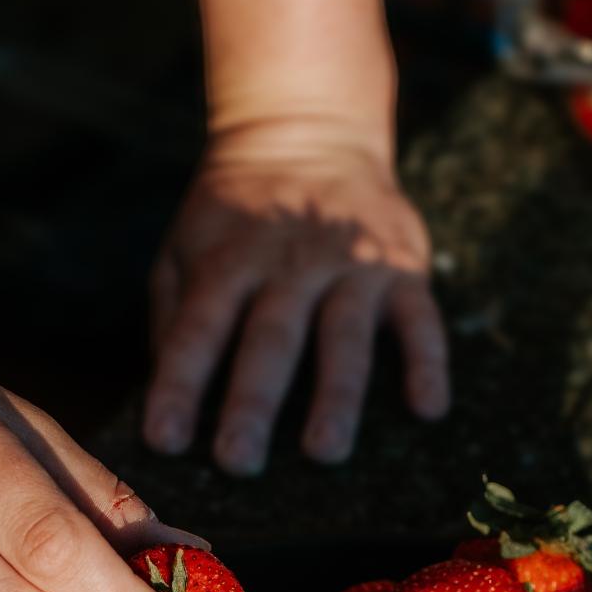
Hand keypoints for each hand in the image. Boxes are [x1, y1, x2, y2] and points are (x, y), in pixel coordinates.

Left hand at [143, 127, 449, 476]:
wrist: (308, 128)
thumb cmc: (235, 218)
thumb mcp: (184, 246)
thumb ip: (173, 316)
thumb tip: (166, 391)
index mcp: (226, 263)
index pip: (198, 330)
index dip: (179, 384)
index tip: (164, 440)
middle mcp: (288, 265)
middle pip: (270, 340)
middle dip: (254, 403)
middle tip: (239, 462)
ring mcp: (351, 266)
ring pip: (344, 336)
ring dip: (336, 396)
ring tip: (324, 453)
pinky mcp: (402, 267)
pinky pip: (421, 318)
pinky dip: (427, 362)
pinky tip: (428, 409)